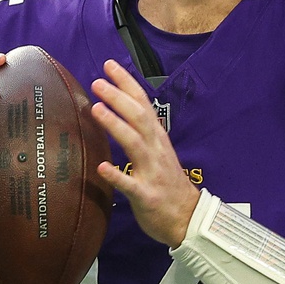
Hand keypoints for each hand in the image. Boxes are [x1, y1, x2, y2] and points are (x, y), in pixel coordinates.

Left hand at [91, 60, 199, 245]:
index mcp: (157, 139)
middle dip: (118, 97)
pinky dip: (117, 175)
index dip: (127, 83)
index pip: (142, 104)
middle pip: (138, 117)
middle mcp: (156, 150)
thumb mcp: (157, 152)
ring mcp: (152, 172)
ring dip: (115, 125)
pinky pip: (130, 185)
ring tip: (96, 109)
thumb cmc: (167, 184)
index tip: (110, 65)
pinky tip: (101, 167)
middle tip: (98, 82)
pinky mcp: (146, 196)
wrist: (188, 218)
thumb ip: (140, 133)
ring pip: (134, 143)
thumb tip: (119, 111)